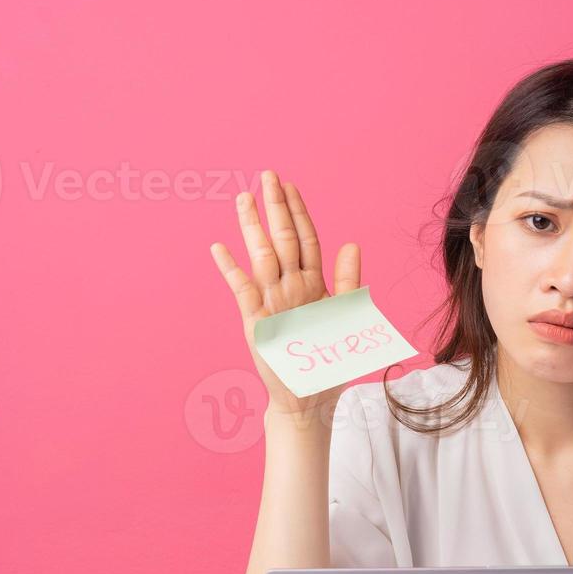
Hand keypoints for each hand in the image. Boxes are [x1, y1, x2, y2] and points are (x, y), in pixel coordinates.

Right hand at [210, 169, 363, 417]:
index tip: (290, 185)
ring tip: (243, 199)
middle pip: (282, 240)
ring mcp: (271, 303)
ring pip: (262, 257)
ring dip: (252, 228)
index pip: (304, 239)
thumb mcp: (344, 316)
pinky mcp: (256, 323)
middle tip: (267, 175)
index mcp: (311, 284)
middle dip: (275, 207)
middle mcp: (289, 288)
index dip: (298, 212)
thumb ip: (347, 280)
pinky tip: (220, 248)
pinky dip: (232, 270)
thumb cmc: (324, 358)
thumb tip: (351, 244)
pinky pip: (243, 291)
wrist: (309, 398)